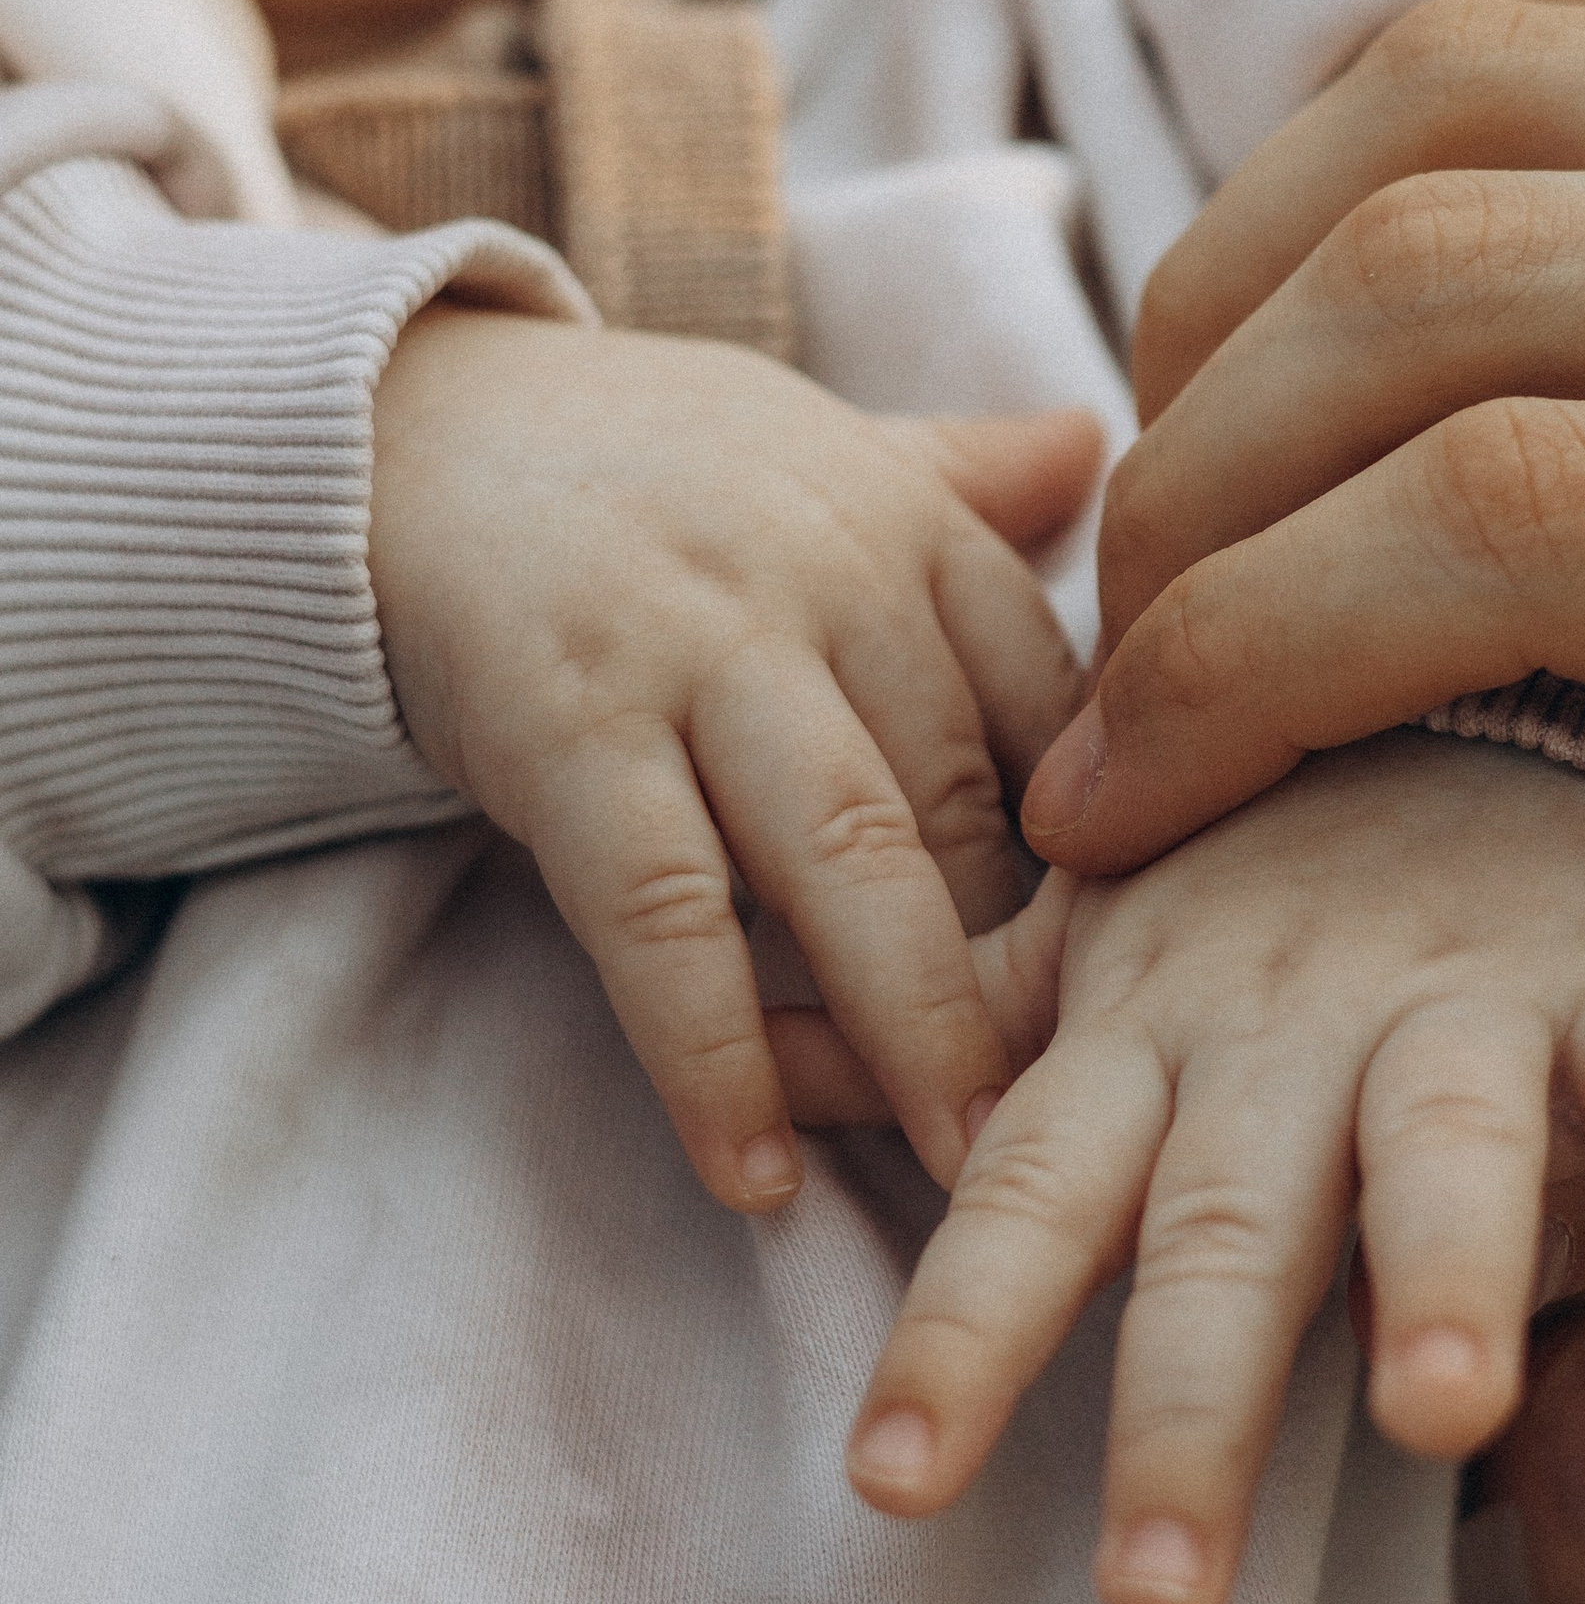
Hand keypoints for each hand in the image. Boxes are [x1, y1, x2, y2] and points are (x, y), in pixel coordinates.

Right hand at [370, 306, 1099, 1211]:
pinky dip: (715, 1054)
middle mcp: (830, 577)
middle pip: (979, 800)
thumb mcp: (819, 455)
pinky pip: (664, 915)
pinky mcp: (566, 725)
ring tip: (976, 1168)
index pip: (1069, 715)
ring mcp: (699, 649)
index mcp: (915, 528)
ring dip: (920, 1029)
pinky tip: (757, 1173)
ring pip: (849, 857)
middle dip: (1043, 976)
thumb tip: (1093, 450)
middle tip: (1108, 1122)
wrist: (398, 430)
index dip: (1124, 866)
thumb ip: (963, 483)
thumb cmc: (643, 471)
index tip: (1167, 992)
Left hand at [845, 729, 1584, 1603]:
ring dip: (1443, 1279)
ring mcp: (1461, 1000)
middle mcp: (1287, 1029)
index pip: (1030, 1195)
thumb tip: (751, 1088)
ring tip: (1440, 1421)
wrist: (1474, 646)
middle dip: (1190, 1403)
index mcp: (1147, 1033)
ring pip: (1444, 1155)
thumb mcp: (1094, 927)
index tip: (888, 1485)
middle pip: (1228, 1231)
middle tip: (1155, 1594)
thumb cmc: (1260, 838)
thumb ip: (947, 1019)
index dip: (962, 1332)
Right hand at [1021, 0, 1584, 1210]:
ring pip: (1496, 67)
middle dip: (1199, 461)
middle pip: (1455, 260)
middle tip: (1116, 633)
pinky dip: (1417, 114)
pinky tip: (1355, 284)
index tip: (1113, 789)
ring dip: (1265, 252)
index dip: (1241, 652)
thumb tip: (1350, 1135)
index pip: (1516, 522)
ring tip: (1193, 448)